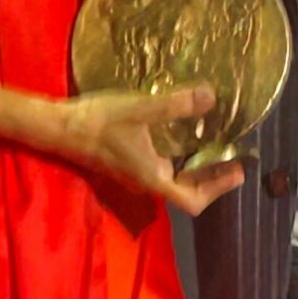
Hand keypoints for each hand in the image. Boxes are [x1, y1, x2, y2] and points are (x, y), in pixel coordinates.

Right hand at [45, 85, 247, 216]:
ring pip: (173, 180)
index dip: (218, 189)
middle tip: (232, 157)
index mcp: (153, 178)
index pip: (192, 200)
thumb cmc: (100, 122)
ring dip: (194, 167)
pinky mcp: (125, 164)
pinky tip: (180, 134)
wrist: (59, 127)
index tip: (238, 171)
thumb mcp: (142, 109)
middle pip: (186, 192)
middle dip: (211, 177)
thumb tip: (211, 98)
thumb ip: (177, 105)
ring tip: (212, 143)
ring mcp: (133, 176)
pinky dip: (178, 158)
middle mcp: (145, 183)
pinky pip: (160, 168)